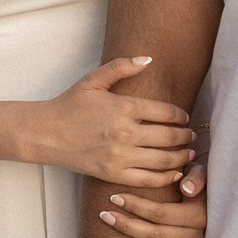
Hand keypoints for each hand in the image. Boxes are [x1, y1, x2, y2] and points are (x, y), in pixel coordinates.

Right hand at [28, 57, 193, 184]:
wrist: (44, 133)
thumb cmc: (69, 105)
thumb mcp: (93, 80)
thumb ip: (121, 66)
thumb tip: (148, 58)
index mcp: (123, 107)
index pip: (166, 112)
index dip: (181, 116)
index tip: (185, 118)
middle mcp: (125, 132)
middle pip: (170, 137)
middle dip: (186, 137)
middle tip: (192, 137)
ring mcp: (120, 156)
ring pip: (164, 160)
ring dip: (182, 157)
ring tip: (189, 154)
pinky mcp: (113, 174)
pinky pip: (149, 179)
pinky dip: (167, 177)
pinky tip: (174, 173)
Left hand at [96, 166, 204, 237]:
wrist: (212, 202)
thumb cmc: (198, 183)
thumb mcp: (201, 173)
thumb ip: (196, 177)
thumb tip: (186, 188)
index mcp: (197, 215)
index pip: (161, 213)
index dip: (136, 206)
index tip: (114, 196)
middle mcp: (195, 236)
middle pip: (156, 236)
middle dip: (127, 225)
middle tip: (105, 215)